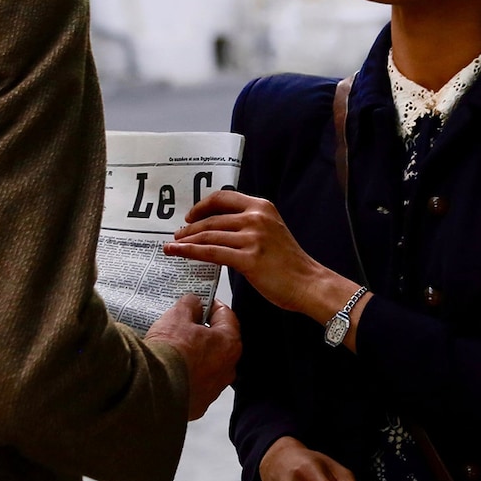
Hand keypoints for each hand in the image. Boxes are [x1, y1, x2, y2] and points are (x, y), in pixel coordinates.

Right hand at [144, 294, 239, 420]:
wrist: (154, 390)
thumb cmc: (170, 352)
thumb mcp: (177, 316)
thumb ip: (189, 304)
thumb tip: (193, 303)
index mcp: (229, 344)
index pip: (226, 316)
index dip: (212, 306)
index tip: (201, 302)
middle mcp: (227, 368)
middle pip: (218, 343)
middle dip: (203, 333)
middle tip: (184, 325)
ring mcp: (214, 389)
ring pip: (208, 365)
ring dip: (195, 356)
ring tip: (174, 349)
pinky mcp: (199, 404)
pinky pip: (195, 384)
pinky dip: (186, 376)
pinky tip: (170, 369)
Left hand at [164, 190, 333, 315]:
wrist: (308, 283)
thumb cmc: (289, 263)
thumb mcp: (272, 231)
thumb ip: (249, 224)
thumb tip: (219, 228)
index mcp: (262, 207)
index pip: (224, 197)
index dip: (202, 205)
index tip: (190, 216)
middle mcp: (256, 218)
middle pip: (212, 218)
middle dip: (190, 227)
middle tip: (178, 235)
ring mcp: (252, 238)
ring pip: (208, 235)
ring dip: (186, 240)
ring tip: (173, 245)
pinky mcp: (248, 259)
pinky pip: (211, 252)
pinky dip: (190, 251)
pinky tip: (178, 252)